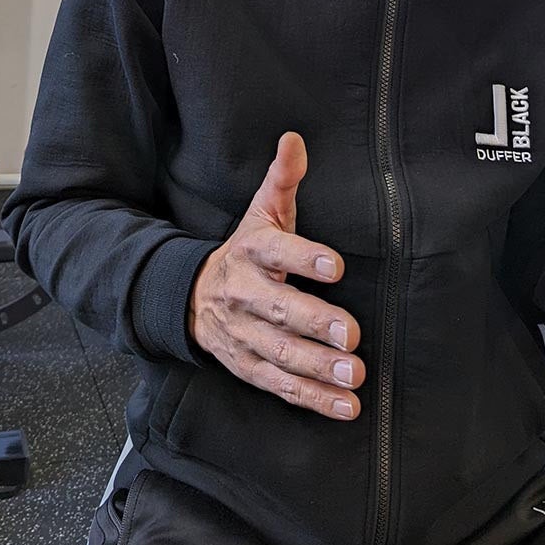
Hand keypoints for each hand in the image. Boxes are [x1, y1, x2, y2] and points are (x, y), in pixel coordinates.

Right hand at [188, 131, 364, 419]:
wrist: (189, 297)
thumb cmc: (246, 250)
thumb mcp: (260, 212)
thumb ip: (282, 179)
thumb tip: (295, 138)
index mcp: (249, 252)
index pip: (275, 252)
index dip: (304, 257)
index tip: (336, 264)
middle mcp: (243, 295)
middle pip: (278, 310)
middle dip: (315, 323)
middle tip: (353, 334)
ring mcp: (242, 335)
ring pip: (280, 354)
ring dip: (318, 368)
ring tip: (355, 374)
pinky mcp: (247, 367)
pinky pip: (279, 386)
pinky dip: (313, 399)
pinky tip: (346, 406)